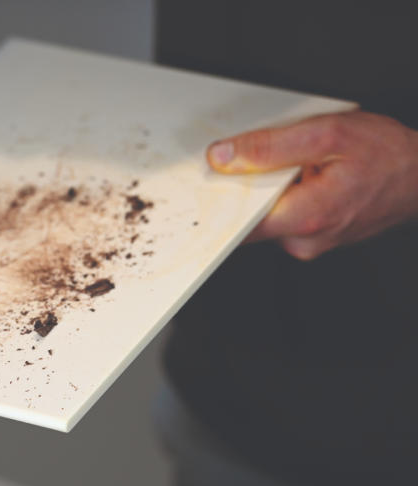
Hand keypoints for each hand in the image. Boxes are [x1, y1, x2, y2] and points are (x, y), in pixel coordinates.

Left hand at [206, 111, 417, 259]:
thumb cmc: (388, 154)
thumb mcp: (328, 133)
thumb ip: (271, 146)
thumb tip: (225, 156)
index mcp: (306, 217)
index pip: (238, 222)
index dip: (219, 198)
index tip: (206, 180)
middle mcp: (304, 240)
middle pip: (248, 218)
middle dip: (244, 187)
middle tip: (249, 158)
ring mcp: (308, 242)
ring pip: (265, 215)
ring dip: (266, 188)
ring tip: (292, 164)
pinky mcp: (311, 237)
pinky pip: (282, 216)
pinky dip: (283, 194)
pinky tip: (301, 175)